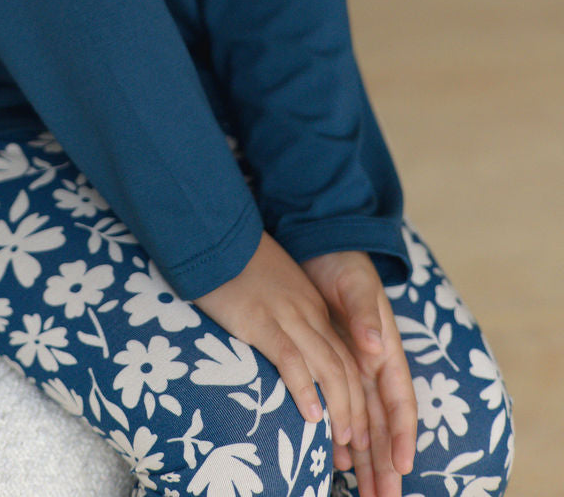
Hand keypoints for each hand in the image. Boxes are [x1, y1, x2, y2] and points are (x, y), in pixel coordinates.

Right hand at [192, 231, 369, 454]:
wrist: (215, 233)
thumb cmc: (236, 266)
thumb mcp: (273, 289)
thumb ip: (285, 316)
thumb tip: (288, 352)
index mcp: (311, 307)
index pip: (345, 357)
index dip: (354, 397)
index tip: (353, 430)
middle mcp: (307, 312)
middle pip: (344, 367)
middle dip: (354, 410)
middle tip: (354, 447)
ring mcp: (286, 316)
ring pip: (327, 367)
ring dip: (339, 407)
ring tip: (341, 440)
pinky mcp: (260, 320)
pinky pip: (291, 359)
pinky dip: (305, 388)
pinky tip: (311, 414)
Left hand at [300, 250, 417, 496]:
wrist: (318, 248)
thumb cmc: (342, 265)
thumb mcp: (355, 284)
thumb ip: (364, 314)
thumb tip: (375, 345)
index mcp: (386, 351)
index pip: (400, 402)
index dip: (402, 435)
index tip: (401, 465)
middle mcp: (373, 367)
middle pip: (383, 425)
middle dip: (386, 464)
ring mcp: (353, 370)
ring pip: (364, 424)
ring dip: (366, 460)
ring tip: (366, 495)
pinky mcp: (332, 367)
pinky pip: (340, 409)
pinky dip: (340, 436)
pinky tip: (335, 462)